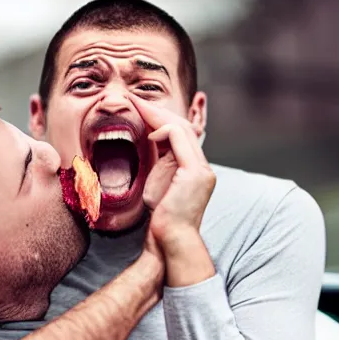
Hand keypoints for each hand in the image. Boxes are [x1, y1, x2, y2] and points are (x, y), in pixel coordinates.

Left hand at [129, 95, 215, 250]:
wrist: (172, 239)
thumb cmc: (162, 219)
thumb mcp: (160, 185)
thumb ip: (162, 164)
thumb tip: (152, 144)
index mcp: (195, 169)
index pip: (180, 136)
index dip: (160, 120)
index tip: (140, 110)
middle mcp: (202, 167)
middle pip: (183, 127)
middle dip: (157, 112)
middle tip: (136, 100)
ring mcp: (202, 169)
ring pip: (182, 129)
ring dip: (157, 115)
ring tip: (137, 106)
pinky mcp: (196, 172)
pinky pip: (179, 139)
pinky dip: (162, 132)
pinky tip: (148, 135)